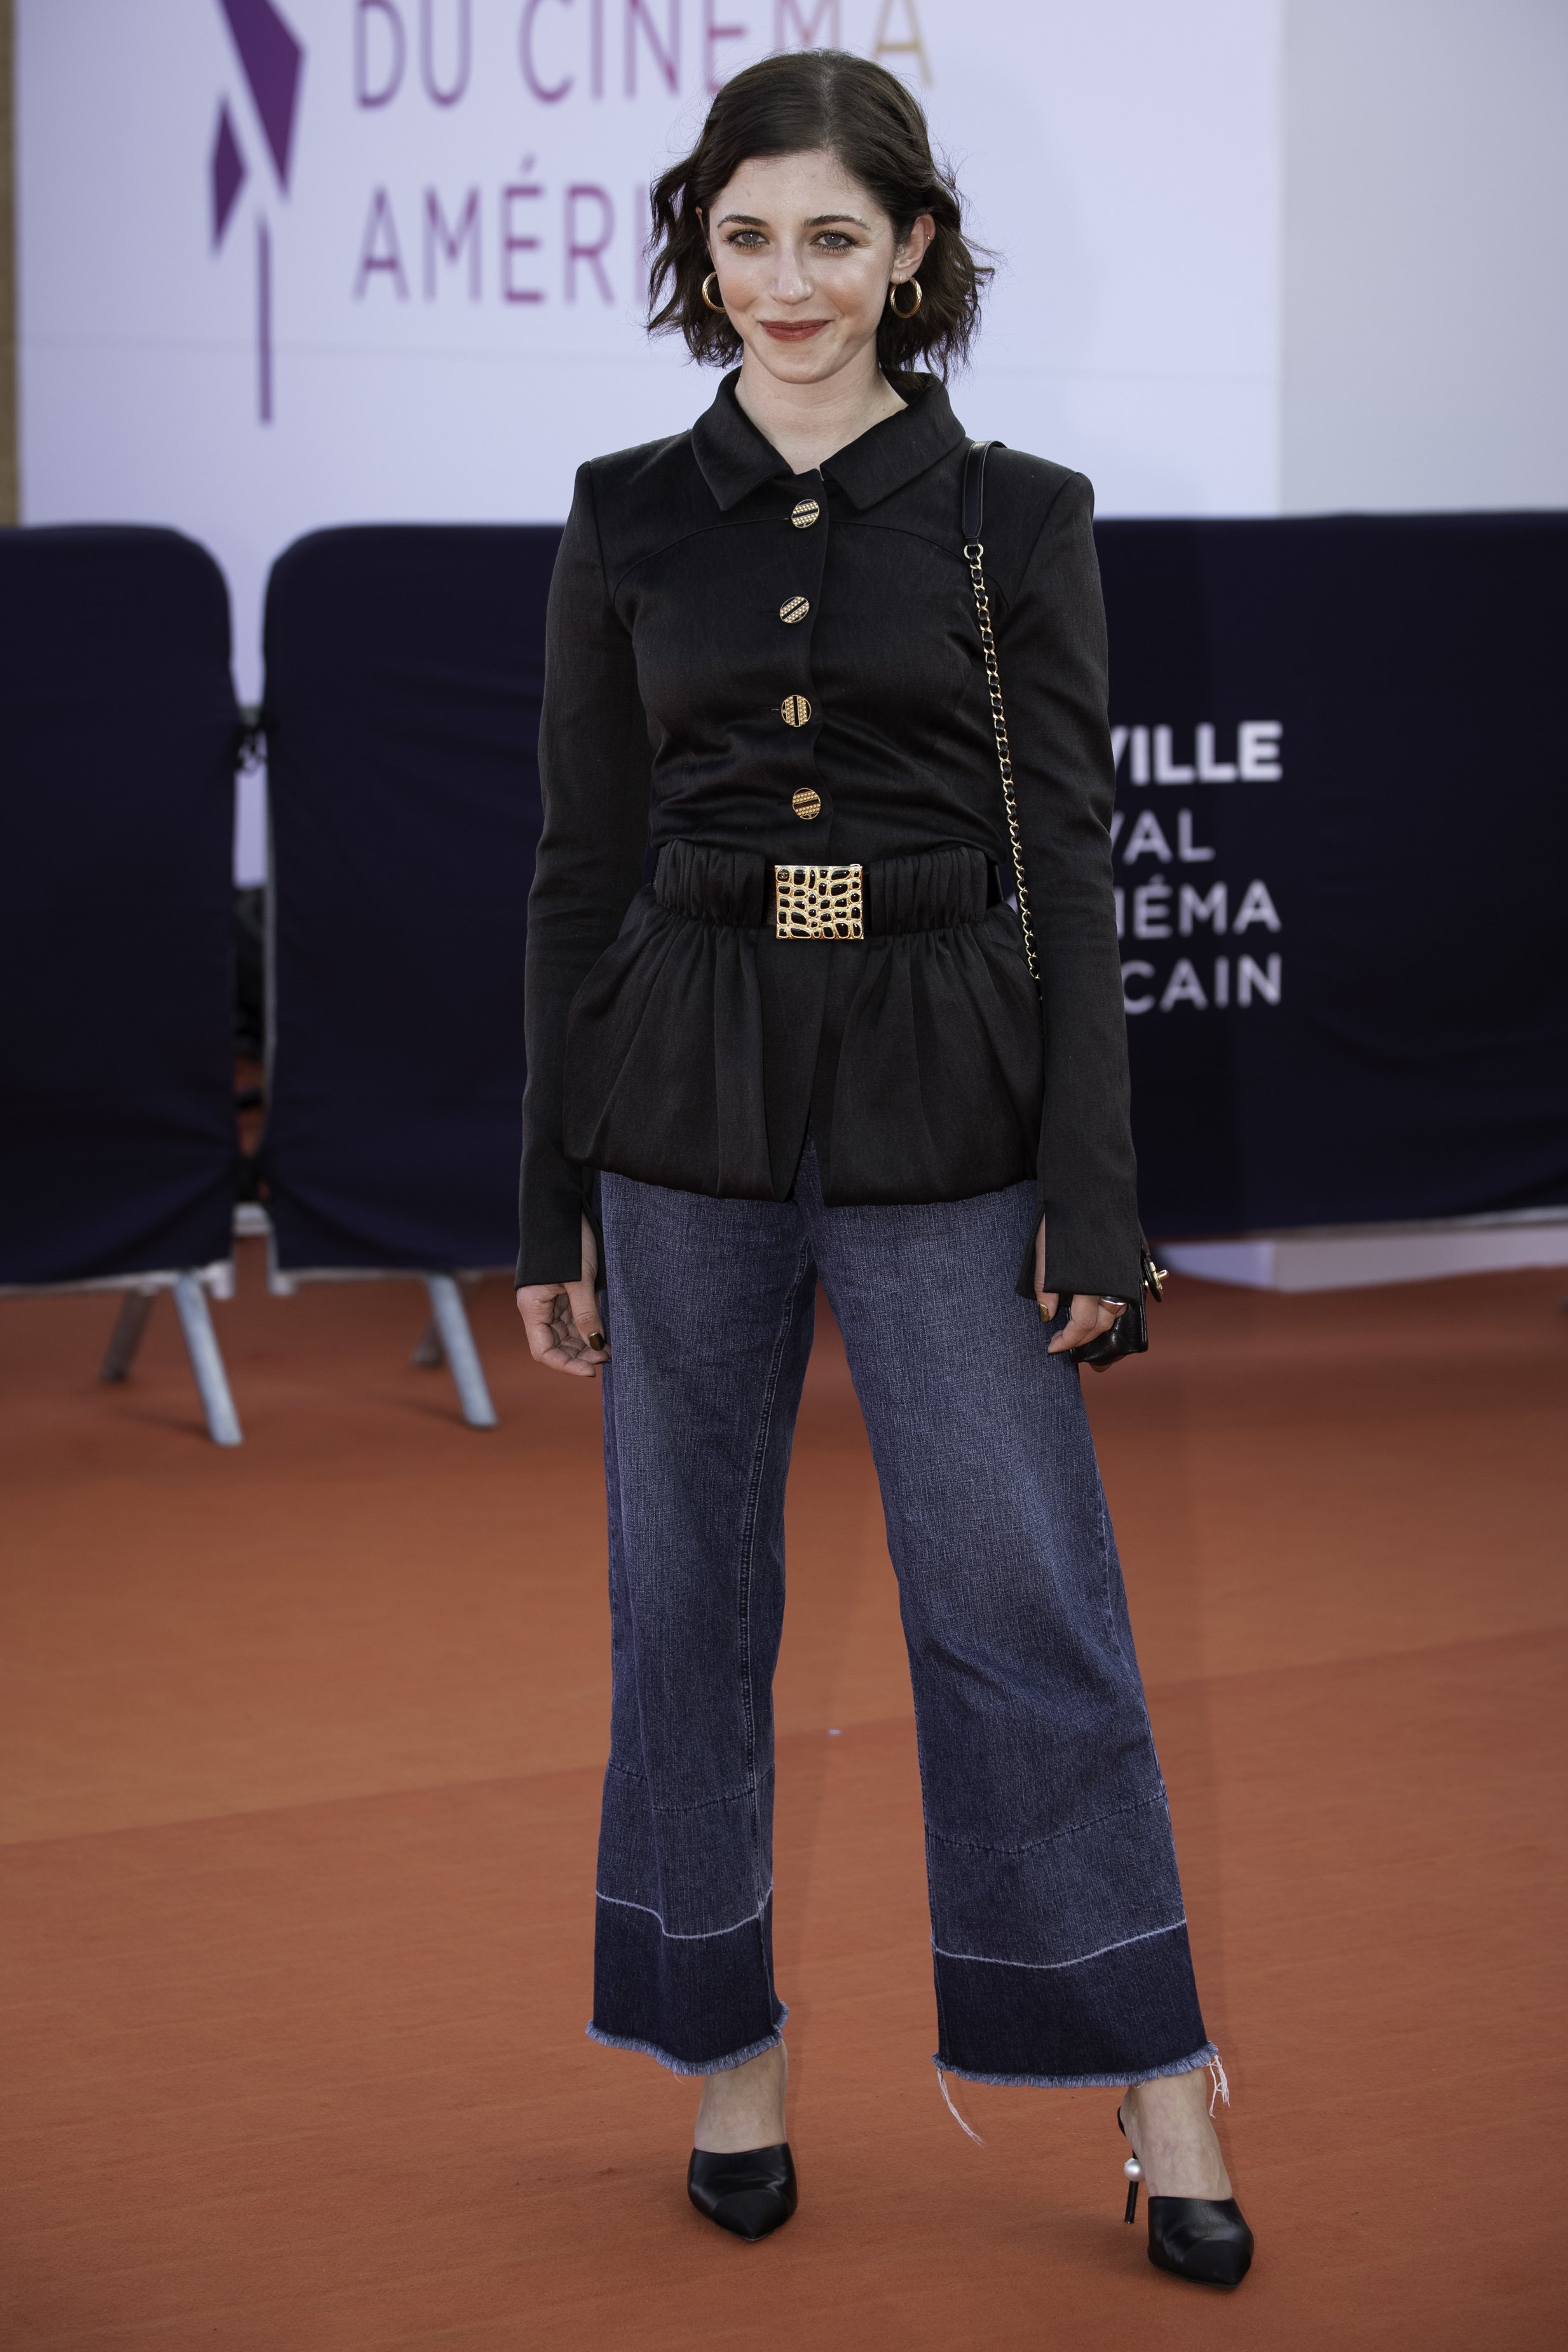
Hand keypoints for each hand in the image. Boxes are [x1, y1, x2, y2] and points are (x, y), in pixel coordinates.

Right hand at [515, 1215, 608, 1377]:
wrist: (563, 1208)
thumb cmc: (568, 1241)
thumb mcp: (580, 1280)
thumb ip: (586, 1314)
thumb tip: (595, 1344)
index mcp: (532, 1306)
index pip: (544, 1351)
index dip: (566, 1365)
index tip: (592, 1370)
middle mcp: (538, 1307)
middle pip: (555, 1345)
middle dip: (579, 1355)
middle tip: (608, 1357)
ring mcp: (550, 1300)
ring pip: (565, 1334)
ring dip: (584, 1344)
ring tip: (609, 1348)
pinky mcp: (563, 1292)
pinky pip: (572, 1319)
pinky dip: (586, 1329)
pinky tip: (603, 1335)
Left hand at [1034, 1218, 1126, 1356]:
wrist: (1089, 1185)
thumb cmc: (1061, 1216)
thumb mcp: (1045, 1253)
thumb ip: (1044, 1287)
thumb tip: (1046, 1315)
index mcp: (1088, 1283)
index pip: (1082, 1326)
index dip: (1067, 1341)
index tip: (1052, 1347)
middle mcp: (1111, 1282)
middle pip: (1103, 1324)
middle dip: (1084, 1339)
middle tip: (1065, 1341)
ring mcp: (1124, 1272)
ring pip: (1118, 1310)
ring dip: (1101, 1324)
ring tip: (1080, 1327)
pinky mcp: (1129, 1261)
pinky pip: (1125, 1294)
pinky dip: (1112, 1305)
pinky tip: (1096, 1304)